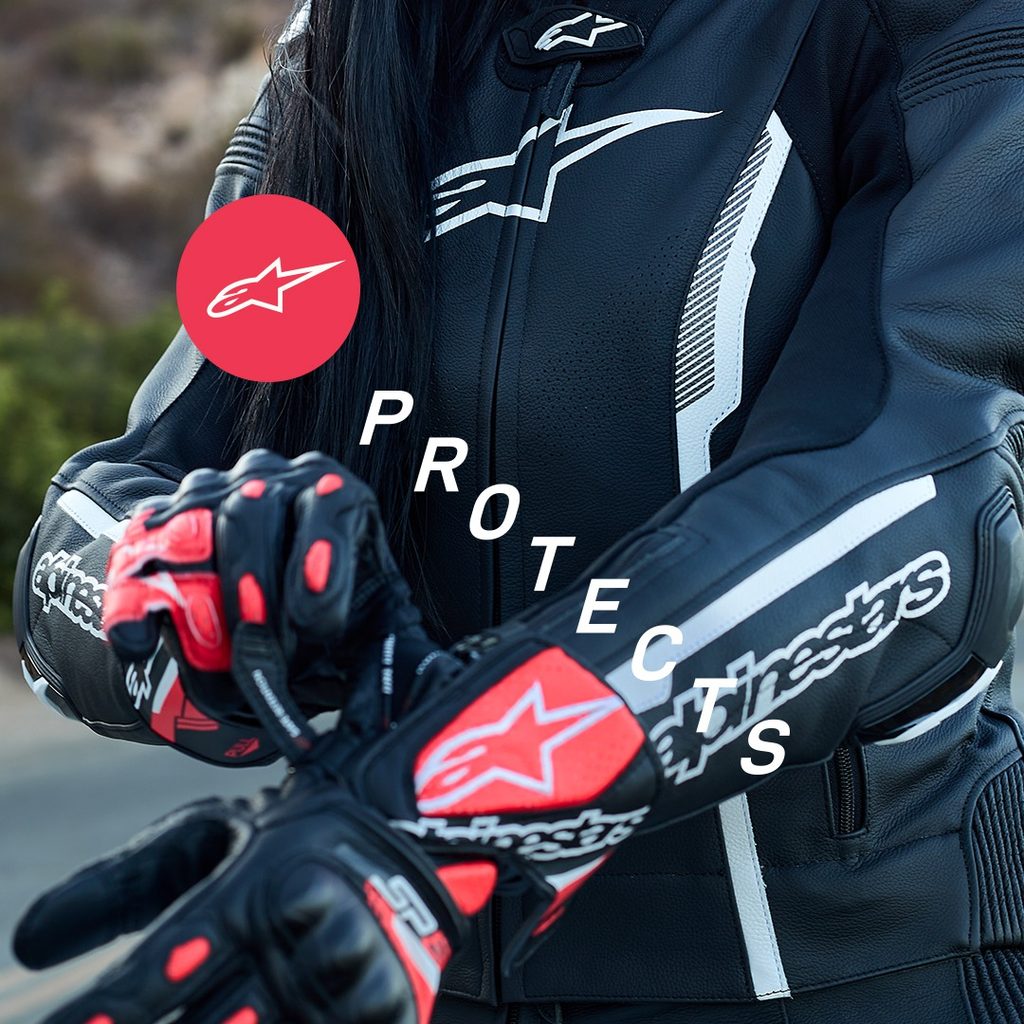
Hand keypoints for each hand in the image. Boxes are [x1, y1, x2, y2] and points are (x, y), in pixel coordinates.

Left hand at [13, 772, 491, 1023]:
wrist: (417, 818)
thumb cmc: (296, 825)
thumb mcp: (207, 834)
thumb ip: (120, 885)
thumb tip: (25, 942)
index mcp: (246, 893)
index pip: (152, 981)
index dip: (97, 1019)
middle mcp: (291, 942)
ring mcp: (343, 981)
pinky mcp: (389, 1009)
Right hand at [104, 449, 436, 763]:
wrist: (265, 608)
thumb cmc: (332, 621)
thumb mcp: (373, 632)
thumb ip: (403, 654)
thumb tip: (445, 685)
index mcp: (337, 494)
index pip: (330, 503)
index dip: (321, 557)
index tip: (314, 618)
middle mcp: (274, 478)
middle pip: (252, 509)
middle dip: (256, 585)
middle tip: (264, 647)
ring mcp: (212, 489)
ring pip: (196, 521)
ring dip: (205, 593)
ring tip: (219, 653)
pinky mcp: (161, 521)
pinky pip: (140, 551)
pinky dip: (135, 598)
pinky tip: (140, 643)